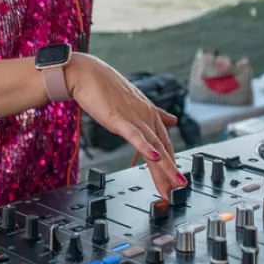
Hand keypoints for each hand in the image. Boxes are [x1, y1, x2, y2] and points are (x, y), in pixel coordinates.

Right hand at [65, 54, 183, 199]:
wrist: (85, 73)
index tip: (176, 179)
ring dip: (165, 167)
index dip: (172, 160)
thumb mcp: (134, 103)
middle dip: (171, 171)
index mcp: (149, 113)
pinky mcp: (119, 119)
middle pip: (163, 147)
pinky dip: (146, 148)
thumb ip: (155, 113)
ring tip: (174, 184)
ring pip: (154, 145)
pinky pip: (135, 136)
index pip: (165, 142)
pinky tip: (155, 158)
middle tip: (179, 189)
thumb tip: (173, 119)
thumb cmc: (105, 87)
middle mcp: (146, 115)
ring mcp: (134, 117)